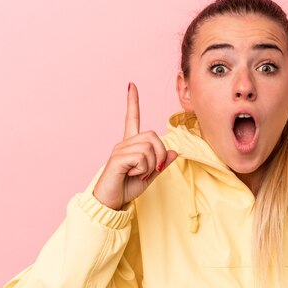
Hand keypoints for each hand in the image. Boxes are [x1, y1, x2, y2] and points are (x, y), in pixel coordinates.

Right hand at [93, 82, 177, 209]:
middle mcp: (124, 143)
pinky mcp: (118, 158)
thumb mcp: (150, 176)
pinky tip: (133, 174)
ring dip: (151, 165)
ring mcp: (120, 149)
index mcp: (131, 145)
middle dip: (160, 155)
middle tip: (152, 170)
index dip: (132, 102)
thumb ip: (162, 163)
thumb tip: (175, 151)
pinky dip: (143, 169)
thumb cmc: (127, 188)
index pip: (131, 118)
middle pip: (153, 136)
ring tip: (140, 174)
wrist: (111, 202)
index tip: (131, 85)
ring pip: (149, 148)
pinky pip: (141, 157)